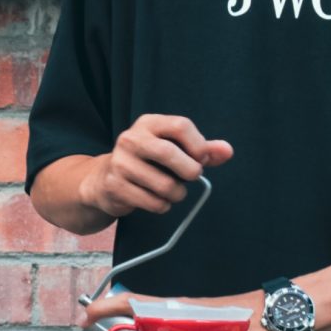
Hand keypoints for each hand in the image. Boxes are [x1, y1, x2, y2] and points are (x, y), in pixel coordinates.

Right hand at [76, 114, 232, 220]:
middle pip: (169, 153)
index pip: (180, 126)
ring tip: (172, 191)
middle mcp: (131, 139)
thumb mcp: (173, 148)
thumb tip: (227, 151)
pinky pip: (154, 202)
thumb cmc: (147, 162)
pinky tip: (157, 200)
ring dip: (178, 194)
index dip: (198, 145)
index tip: (202, 159)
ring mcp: (120, 163)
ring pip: (165, 185)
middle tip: (192, 177)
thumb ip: (202, 150)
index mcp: (148, 123)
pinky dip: (163, 206)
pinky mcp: (115, 186)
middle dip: (190, 171)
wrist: (104, 180)